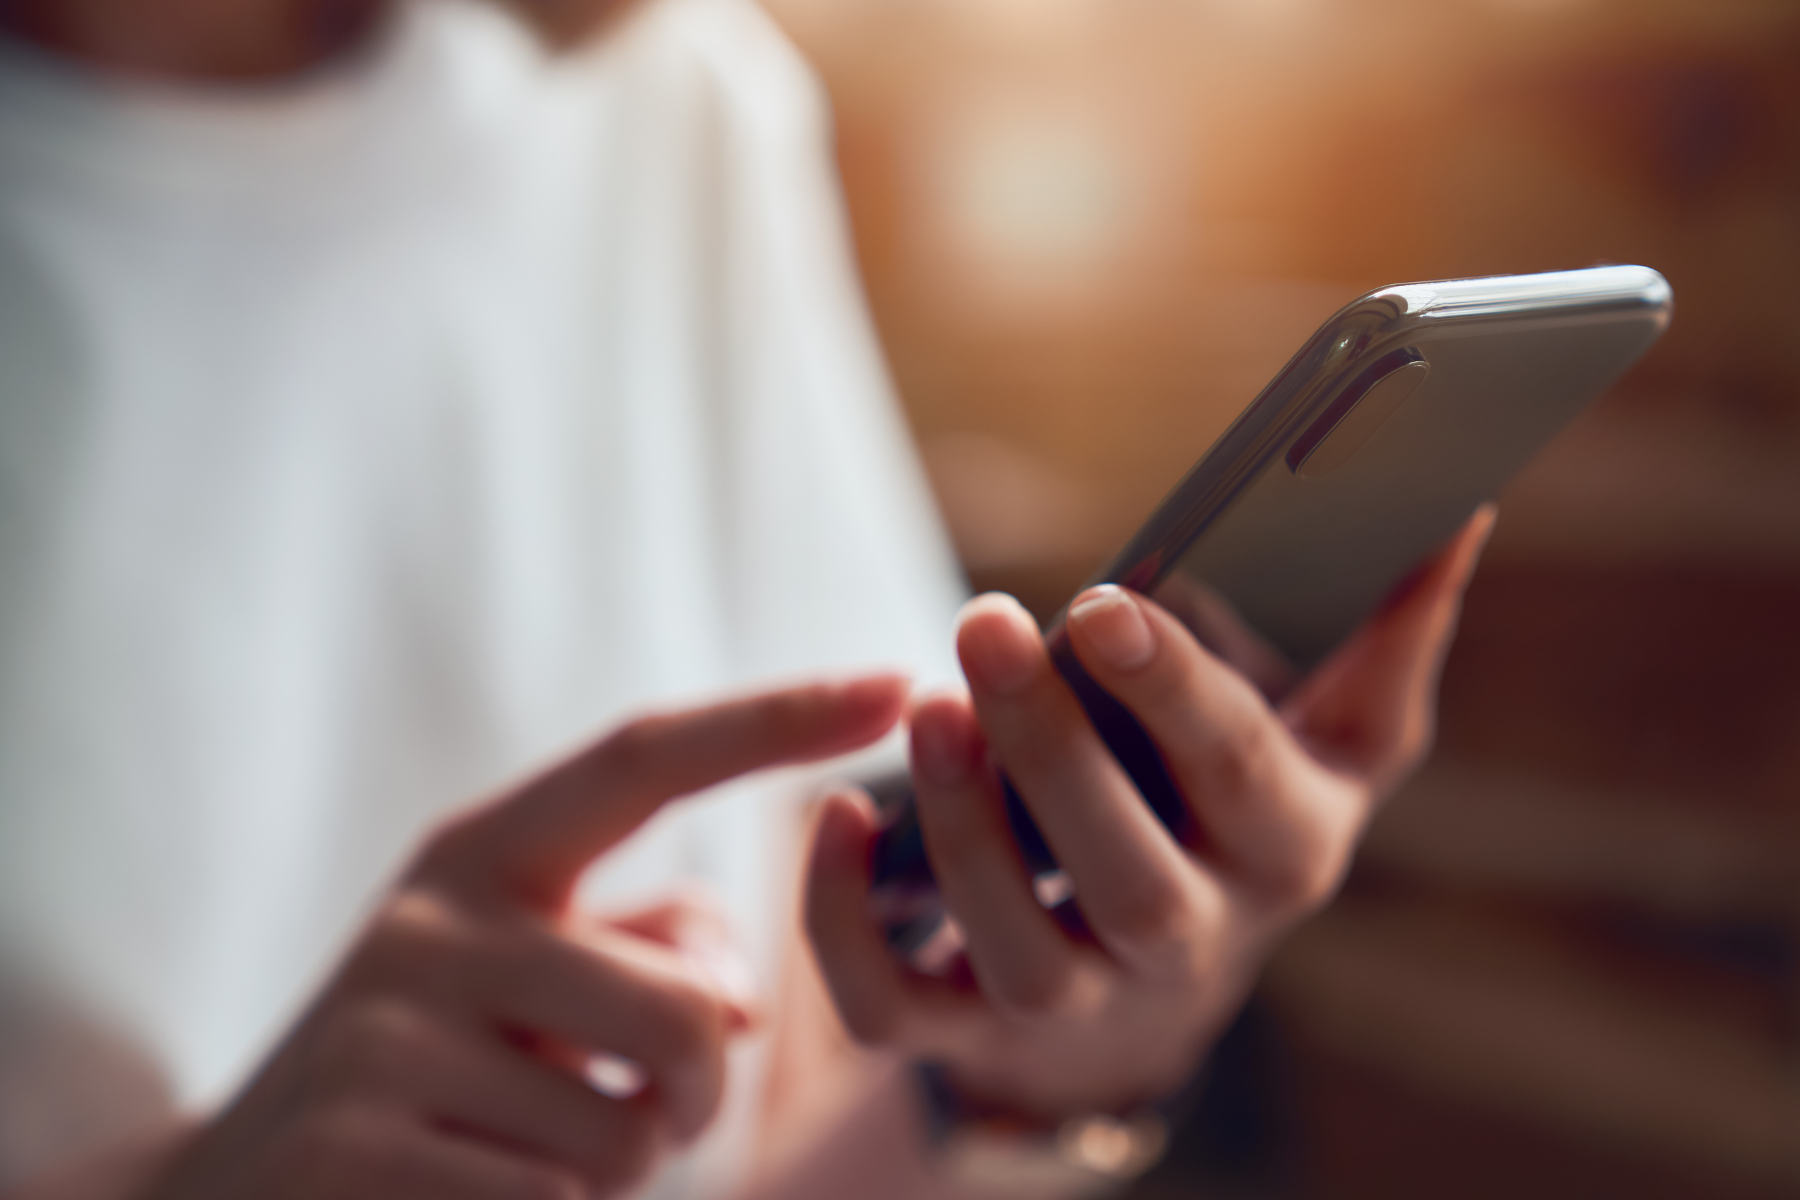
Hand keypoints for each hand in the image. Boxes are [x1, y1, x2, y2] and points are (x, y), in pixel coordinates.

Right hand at [141, 676, 907, 1199]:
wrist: (229, 1189)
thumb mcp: (532, 975)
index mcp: (484, 853)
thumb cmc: (433, 1067)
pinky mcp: (361, 1150)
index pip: (646, 758)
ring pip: (631, 1134)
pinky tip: (460, 1195)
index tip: (896, 674)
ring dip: (615, 1168)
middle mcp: (434, 923)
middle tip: (640, 1114)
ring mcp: (385, 1038)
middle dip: (701, 1096)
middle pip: (686, 1014)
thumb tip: (736, 999)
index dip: (776, 716)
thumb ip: (654, 947)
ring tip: (520, 1148)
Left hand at [806, 510, 1494, 1117]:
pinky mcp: (972, 1030)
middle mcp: (1188, 945)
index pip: (1238, 775)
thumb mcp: (1338, 744)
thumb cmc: (1243, 819)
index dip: (1173, 692)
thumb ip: (1391, 636)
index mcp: (1285, 854)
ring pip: (1018, 949)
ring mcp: (1079, 1002)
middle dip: (1053, 753)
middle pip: (1127, 878)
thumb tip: (1456, 507)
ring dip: (962, 829)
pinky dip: (843, 926)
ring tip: (924, 703)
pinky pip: (896, 1009)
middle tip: (985, 623)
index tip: (1104, 599)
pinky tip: (834, 814)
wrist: (1158, 982)